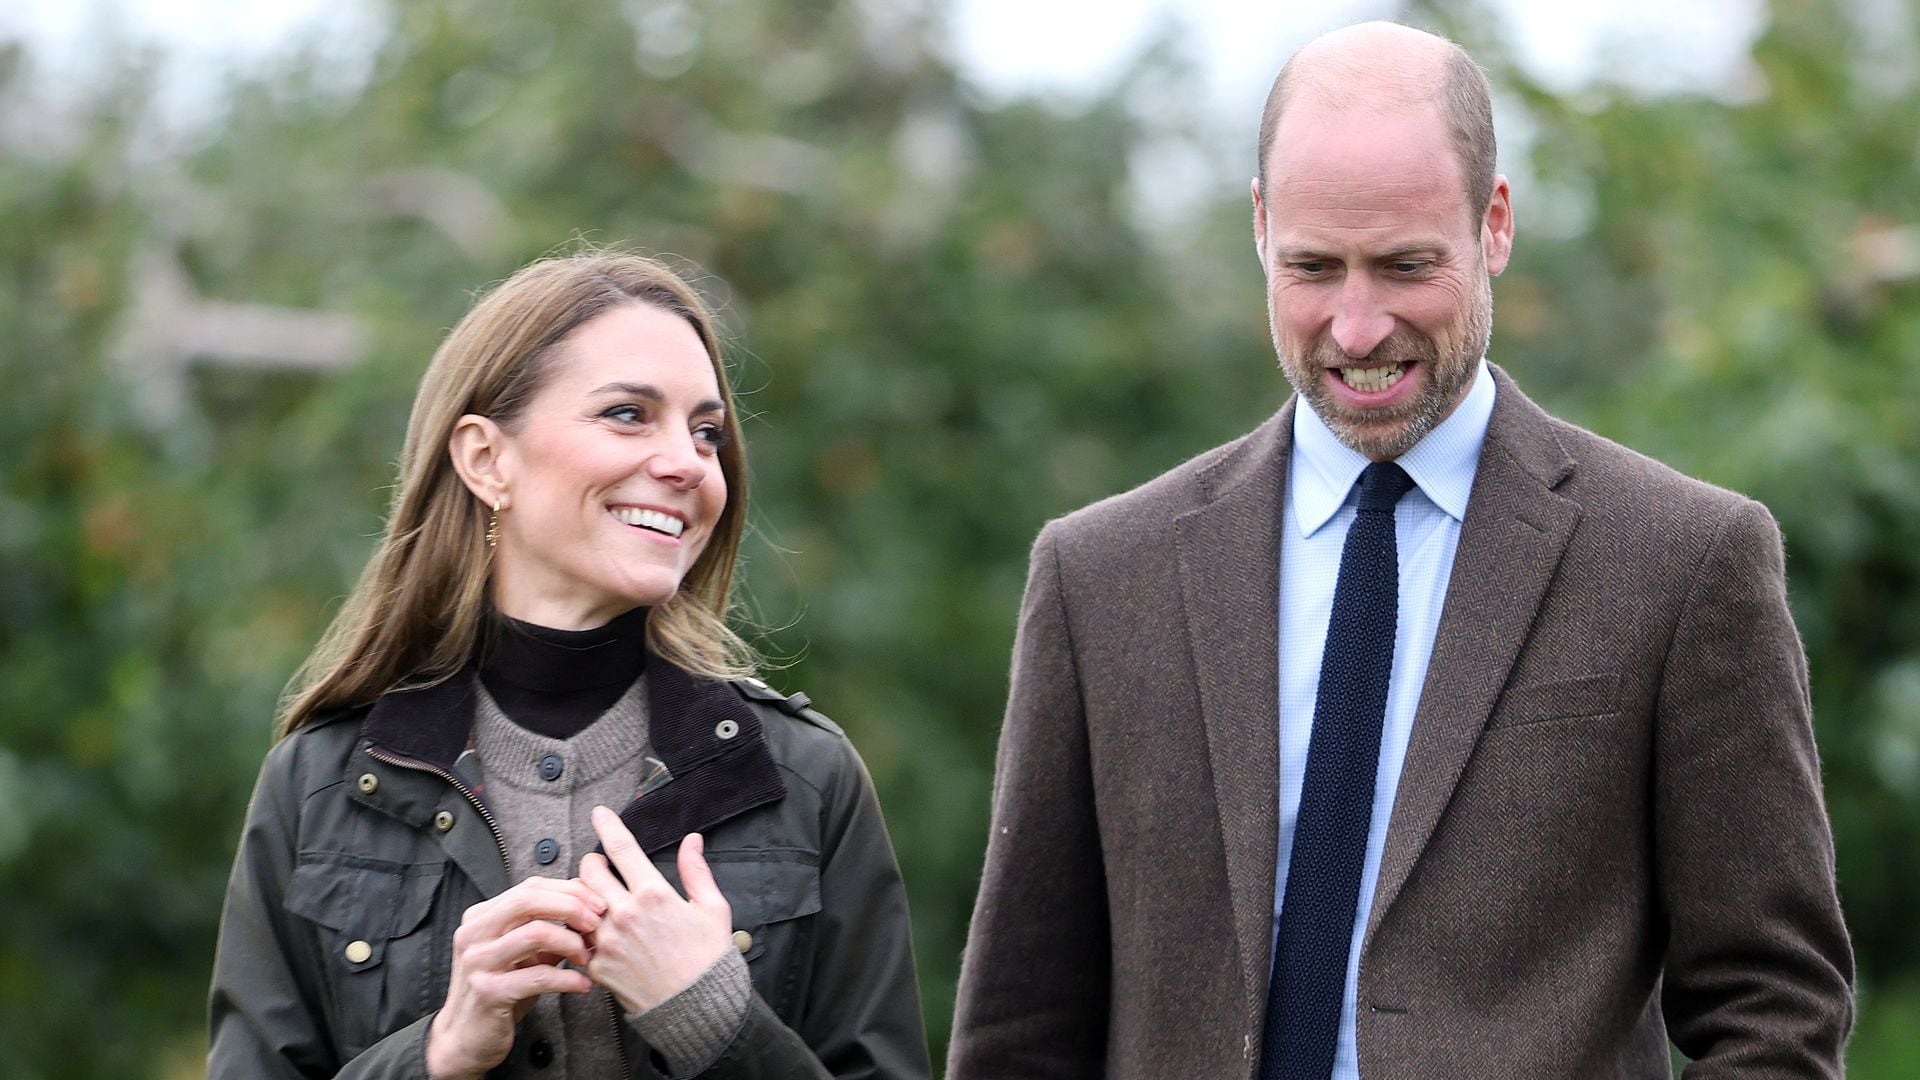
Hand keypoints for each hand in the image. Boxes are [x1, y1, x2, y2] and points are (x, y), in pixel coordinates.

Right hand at [425, 876, 605, 1079]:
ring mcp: (478, 962)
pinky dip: (568, 979)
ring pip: (535, 933)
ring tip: (587, 957)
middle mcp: (474, 934)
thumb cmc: (499, 991)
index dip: (569, 891)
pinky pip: (538, 977)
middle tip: (596, 922)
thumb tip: (587, 906)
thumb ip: (548, 929)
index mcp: (481, 917)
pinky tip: (583, 984)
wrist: (465, 1038)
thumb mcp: (522, 954)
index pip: (530, 887)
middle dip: (571, 906)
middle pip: (529, 900)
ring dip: (571, 943)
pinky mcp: (488, 992)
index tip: (597, 903)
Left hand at [578, 805, 733, 1014]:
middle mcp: (625, 913)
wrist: (696, 1009)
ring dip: (584, 895)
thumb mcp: (713, 909)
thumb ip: (696, 871)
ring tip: (598, 899)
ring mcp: (607, 940)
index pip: (622, 848)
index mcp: (654, 894)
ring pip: (576, 903)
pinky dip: (584, 929)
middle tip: (603, 866)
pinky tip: (597, 931)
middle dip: (594, 862)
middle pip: (589, 871)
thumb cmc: (708, 959)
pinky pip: (578, 937)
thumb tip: (692, 840)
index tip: (599, 812)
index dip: (608, 824)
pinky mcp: (597, 965)